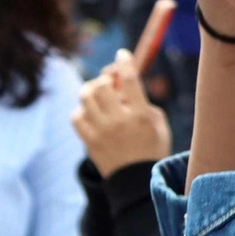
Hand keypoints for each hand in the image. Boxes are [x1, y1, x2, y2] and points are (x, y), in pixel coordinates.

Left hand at [71, 50, 171, 177]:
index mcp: (140, 114)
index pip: (129, 78)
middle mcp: (119, 120)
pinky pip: (76, 116)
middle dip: (105, 77)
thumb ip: (143, 102)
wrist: (136, 181)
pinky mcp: (89, 141)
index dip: (124, 61)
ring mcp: (101, 131)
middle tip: (109, 80)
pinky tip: (90, 114)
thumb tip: (125, 84)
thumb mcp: (159, 123)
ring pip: (85, 97)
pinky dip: (81, 111)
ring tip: (97, 94)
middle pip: (102, 85)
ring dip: (91, 90)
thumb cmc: (152, 148)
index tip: (122, 54)